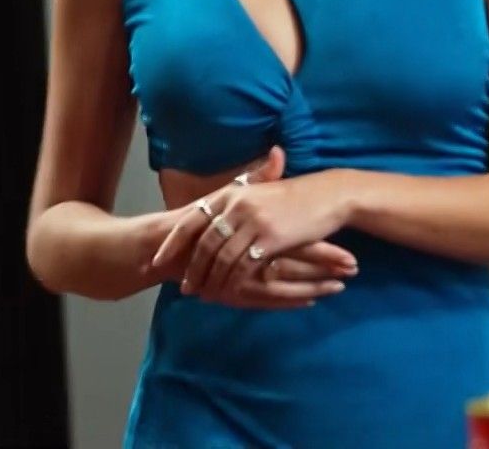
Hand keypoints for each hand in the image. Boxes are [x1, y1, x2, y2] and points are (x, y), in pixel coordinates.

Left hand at [153, 151, 352, 303]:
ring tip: (205, 295)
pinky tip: (231, 293)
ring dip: (211, 280)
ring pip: (221, 258)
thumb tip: (209, 222)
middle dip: (192, 269)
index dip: (173, 243)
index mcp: (231, 193)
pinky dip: (233, 283)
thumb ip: (234, 205)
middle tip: (185, 288)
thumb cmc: (295, 197)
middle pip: (204, 244)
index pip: (192, 220)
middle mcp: (238, 205)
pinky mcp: (270, 238)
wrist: (329, 196)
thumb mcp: (260, 193)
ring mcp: (254, 221)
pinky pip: (244, 266)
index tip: (158, 261)